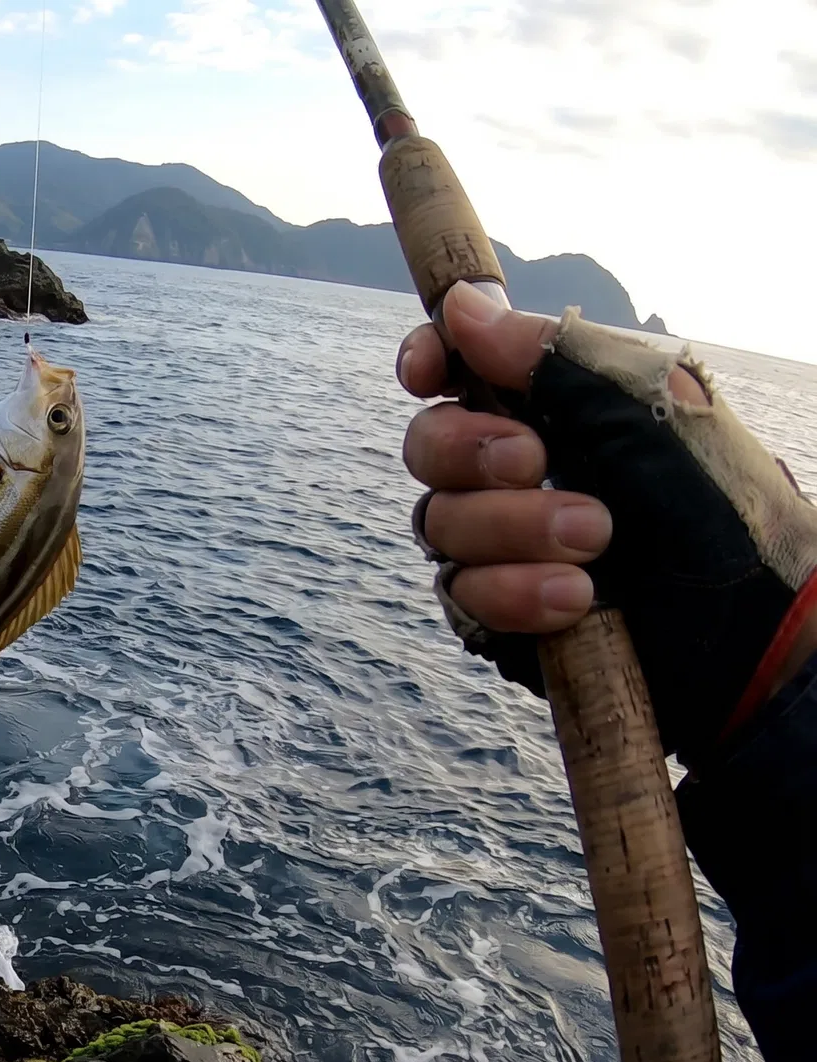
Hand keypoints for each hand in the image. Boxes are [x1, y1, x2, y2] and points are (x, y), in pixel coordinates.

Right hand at [397, 282, 816, 761]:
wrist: (758, 630)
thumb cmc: (725, 511)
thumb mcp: (649, 410)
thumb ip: (554, 356)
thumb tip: (463, 305)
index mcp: (549, 407)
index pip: (454, 370)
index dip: (427, 361)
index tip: (427, 372)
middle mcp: (514, 472)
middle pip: (428, 445)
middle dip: (471, 450)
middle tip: (536, 461)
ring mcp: (502, 544)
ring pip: (439, 523)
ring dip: (510, 527)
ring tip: (596, 541)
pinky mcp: (500, 613)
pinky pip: (461, 596)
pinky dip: (511, 591)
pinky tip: (574, 598)